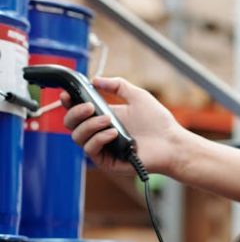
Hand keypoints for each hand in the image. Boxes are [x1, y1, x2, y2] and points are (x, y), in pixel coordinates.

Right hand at [62, 76, 184, 175]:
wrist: (171, 143)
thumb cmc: (158, 122)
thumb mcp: (137, 96)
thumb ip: (117, 85)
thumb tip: (95, 80)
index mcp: (104, 117)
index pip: (78, 111)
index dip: (68, 103)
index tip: (67, 95)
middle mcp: (99, 132)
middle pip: (71, 124)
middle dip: (76, 113)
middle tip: (90, 107)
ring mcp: (102, 147)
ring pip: (77, 137)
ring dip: (89, 126)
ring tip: (108, 120)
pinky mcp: (107, 161)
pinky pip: (90, 150)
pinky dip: (98, 138)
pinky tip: (112, 133)